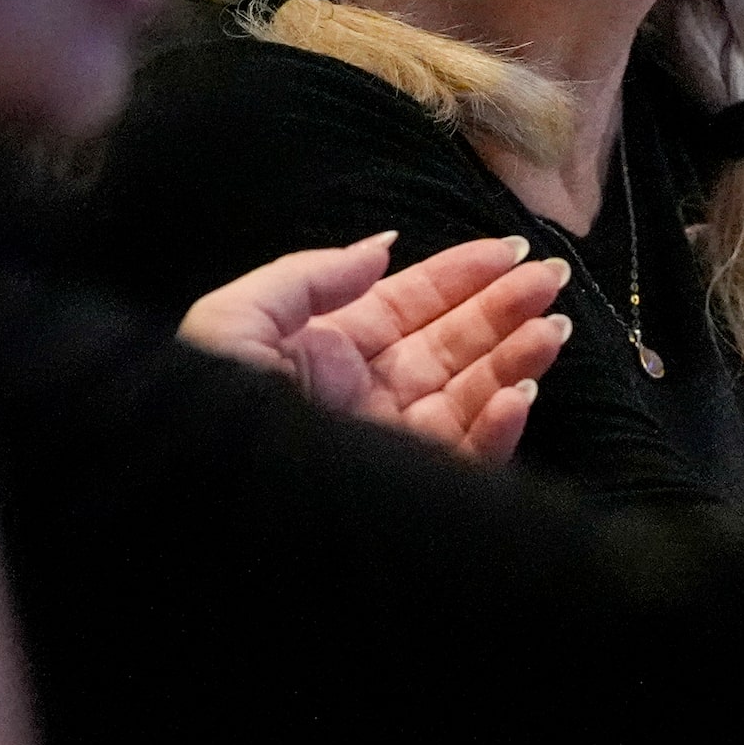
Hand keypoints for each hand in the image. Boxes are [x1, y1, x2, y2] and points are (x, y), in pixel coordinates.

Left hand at [179, 235, 571, 461]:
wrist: (189, 499)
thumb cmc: (206, 407)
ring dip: (514, 359)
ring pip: (470, 397)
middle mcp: (367, 394)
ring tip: (552, 329)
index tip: (511, 250)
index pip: (410, 303)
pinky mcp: (405, 490)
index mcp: (328, 350)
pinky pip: (464, 460)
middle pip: (452, 344)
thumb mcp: (236, 320)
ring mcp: (390, 445)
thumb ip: (308, 277)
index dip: (462, 274)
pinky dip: (498, 429)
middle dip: (504, 308)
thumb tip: (385, 245)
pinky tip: (518, 393)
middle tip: (554, 278)